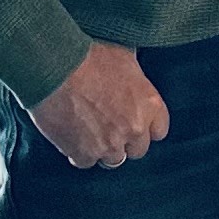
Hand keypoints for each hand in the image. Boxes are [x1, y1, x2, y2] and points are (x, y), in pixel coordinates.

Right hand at [27, 42, 170, 168]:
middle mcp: (134, 128)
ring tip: (90, 131)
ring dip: (104, 148)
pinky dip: (80, 152)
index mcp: (150, 104)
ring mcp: (110, 144)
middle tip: (110, 126)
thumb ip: (136, 78)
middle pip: (137, 149)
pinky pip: (86, 162)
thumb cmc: (91, 56)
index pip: (160, 130)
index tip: (135, 122)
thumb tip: (135, 77)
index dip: (146, 127)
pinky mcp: (84, 153)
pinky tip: (73, 136)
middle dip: (125, 140)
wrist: (58, 67)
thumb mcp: (126, 58)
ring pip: (113, 159)